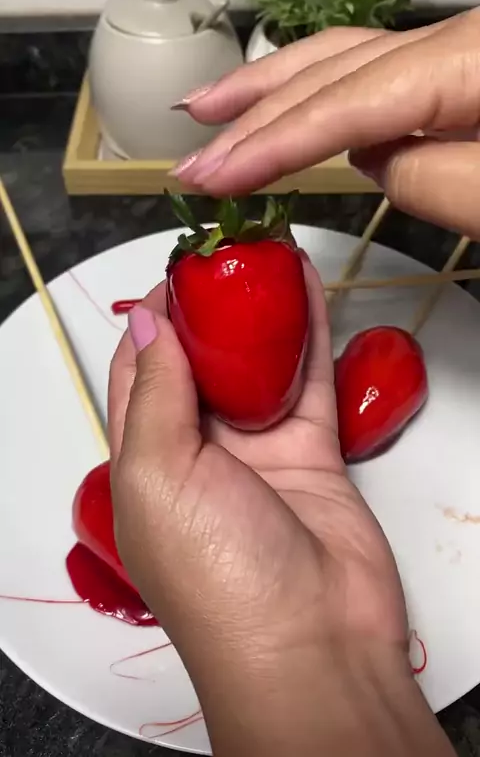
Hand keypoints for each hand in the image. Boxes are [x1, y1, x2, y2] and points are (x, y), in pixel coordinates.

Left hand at [108, 259, 451, 755]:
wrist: (311, 642)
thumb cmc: (217, 573)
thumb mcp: (157, 475)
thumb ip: (154, 393)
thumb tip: (145, 322)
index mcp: (144, 462)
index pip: (138, 374)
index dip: (152, 321)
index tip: (176, 271)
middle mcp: (197, 454)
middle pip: (199, 363)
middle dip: (210, 310)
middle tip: (227, 257)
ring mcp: (257, 452)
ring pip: (256, 366)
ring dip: (260, 315)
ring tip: (267, 258)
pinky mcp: (311, 453)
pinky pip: (308, 382)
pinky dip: (309, 336)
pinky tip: (308, 290)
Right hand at [173, 10, 479, 237]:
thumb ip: (434, 181)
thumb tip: (374, 161)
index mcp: (470, 63)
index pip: (345, 104)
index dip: (272, 143)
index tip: (213, 180)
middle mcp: (454, 43)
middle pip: (332, 73)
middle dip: (253, 119)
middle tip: (192, 163)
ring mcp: (456, 54)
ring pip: (345, 59)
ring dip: (270, 88)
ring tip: (208, 107)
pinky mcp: (459, 73)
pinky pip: (374, 72)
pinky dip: (319, 89)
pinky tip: (290, 107)